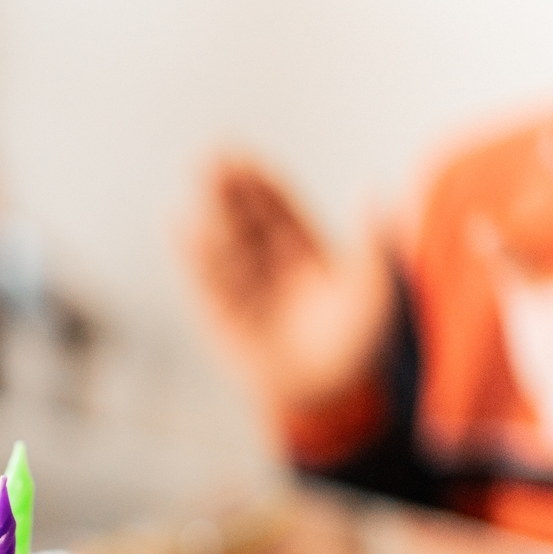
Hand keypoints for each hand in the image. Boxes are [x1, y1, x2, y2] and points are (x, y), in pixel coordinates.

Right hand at [182, 157, 394, 411]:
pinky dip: (193, 256)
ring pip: (226, 246)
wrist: (329, 396)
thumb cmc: (356, 344)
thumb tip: (371, 186)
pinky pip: (207, 282)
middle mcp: (271, 268)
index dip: (261, 184)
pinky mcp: (223, 317)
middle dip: (229, 191)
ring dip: (211, 214)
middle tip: (210, 157)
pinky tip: (179, 225)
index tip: (241, 157)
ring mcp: (246, 291)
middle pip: (246, 221)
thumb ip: (369, 239)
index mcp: (305, 255)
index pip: (279, 211)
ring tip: (198, 184)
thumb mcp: (373, 286)